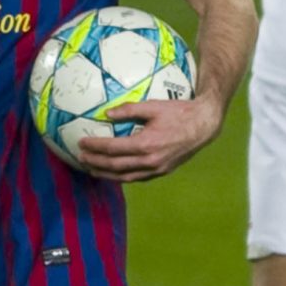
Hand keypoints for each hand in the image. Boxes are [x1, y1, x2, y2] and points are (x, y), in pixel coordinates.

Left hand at [68, 94, 221, 182]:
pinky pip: (138, 178)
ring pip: (125, 177)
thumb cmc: (179, 112)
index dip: (95, 147)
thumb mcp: (153, 106)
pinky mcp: (162, 172)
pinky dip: (123, 176)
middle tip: (81, 159)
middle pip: (115, 166)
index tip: (81, 143)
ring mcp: (157, 169)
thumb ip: (129, 110)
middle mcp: (150, 161)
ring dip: (106, 174)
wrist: (204, 126)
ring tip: (92, 169)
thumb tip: (107, 113)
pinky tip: (114, 172)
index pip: (113, 149)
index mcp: (146, 144)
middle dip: (95, 163)